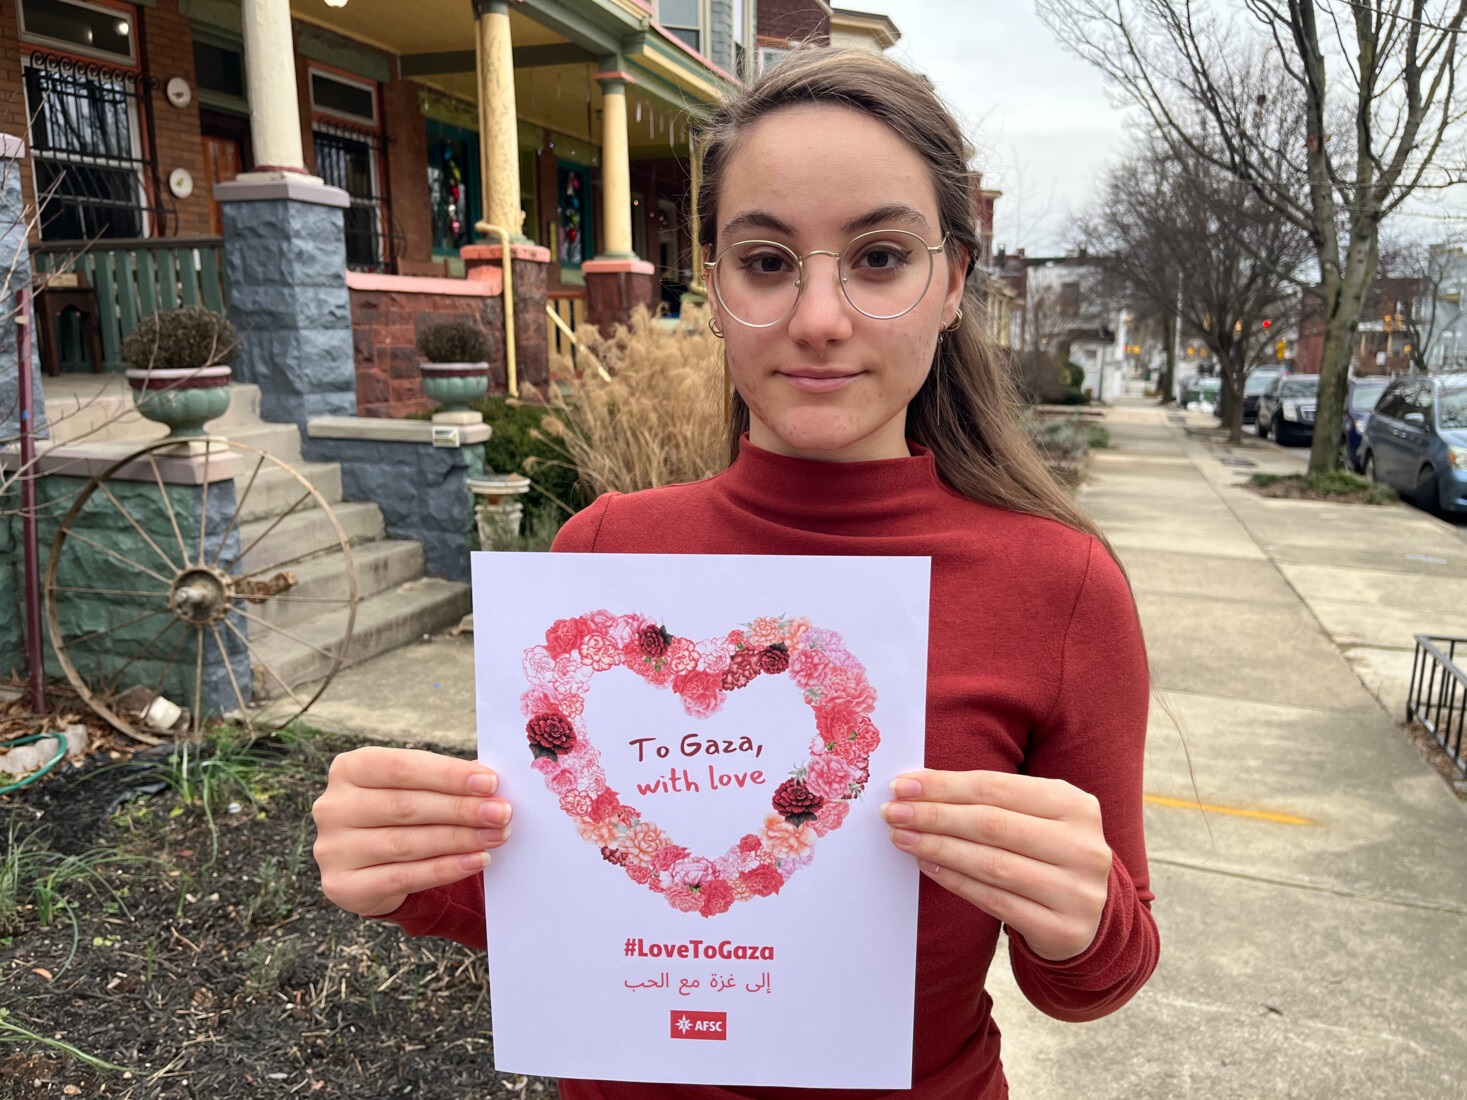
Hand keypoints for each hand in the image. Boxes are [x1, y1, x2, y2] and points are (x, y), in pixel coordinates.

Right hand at [312, 746, 512, 917]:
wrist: (369, 866)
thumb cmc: (400, 814)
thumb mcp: (414, 788)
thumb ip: (443, 782)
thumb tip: (490, 785)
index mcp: (349, 769)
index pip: (403, 767)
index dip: (448, 775)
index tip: (491, 782)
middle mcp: (333, 806)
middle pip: (406, 806)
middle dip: (461, 809)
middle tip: (502, 813)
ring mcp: (333, 848)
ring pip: (407, 843)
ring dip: (459, 839)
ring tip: (497, 836)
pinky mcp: (341, 885)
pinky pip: (403, 877)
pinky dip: (445, 869)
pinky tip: (477, 860)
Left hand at [880, 769, 1111, 961]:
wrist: (1089, 918)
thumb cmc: (1046, 854)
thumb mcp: (1036, 818)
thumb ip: (990, 801)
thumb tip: (918, 787)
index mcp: (1075, 805)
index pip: (997, 788)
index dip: (946, 785)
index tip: (903, 785)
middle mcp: (1083, 846)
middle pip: (992, 824)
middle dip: (934, 816)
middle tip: (892, 811)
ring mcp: (1076, 891)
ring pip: (991, 864)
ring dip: (938, 847)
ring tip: (901, 837)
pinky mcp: (1062, 929)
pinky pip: (995, 901)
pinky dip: (956, 881)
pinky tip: (928, 865)